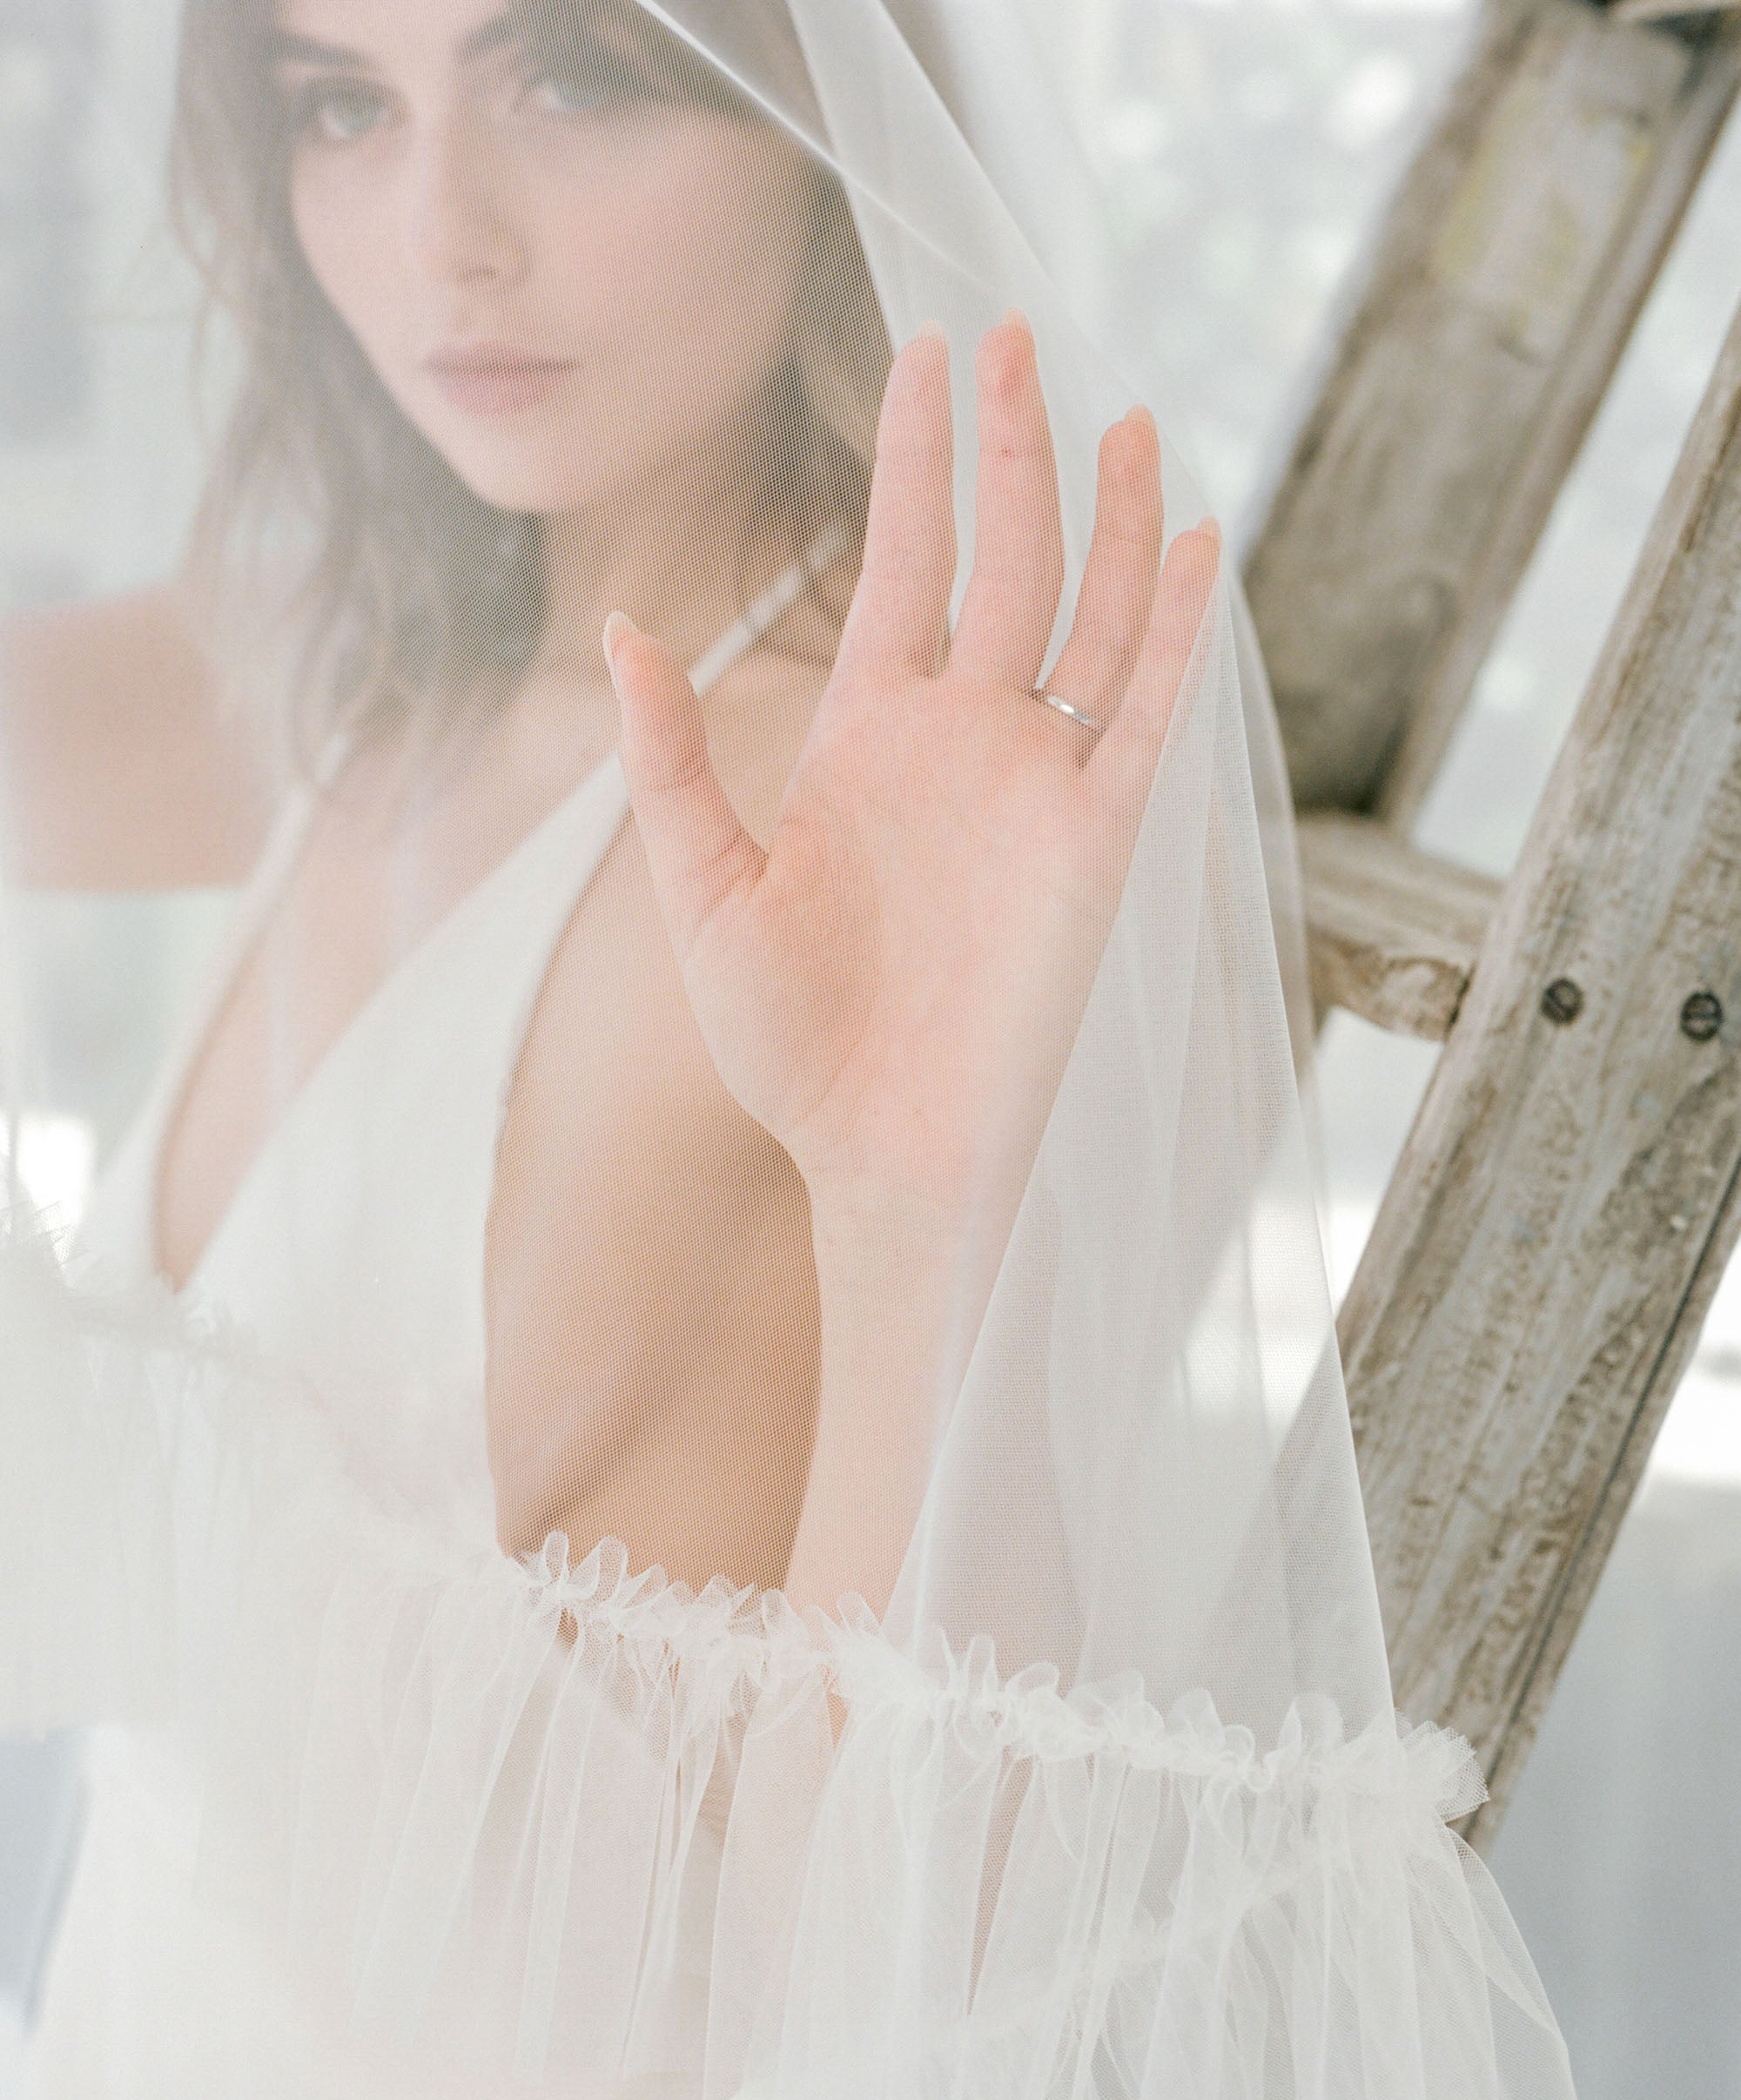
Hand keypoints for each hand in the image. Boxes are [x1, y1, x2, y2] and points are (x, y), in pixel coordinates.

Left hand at [603, 313, 1219, 1255]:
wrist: (883, 1150)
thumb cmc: (788, 1044)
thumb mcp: (703, 888)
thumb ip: (671, 757)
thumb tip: (622, 626)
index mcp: (869, 735)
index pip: (905, 560)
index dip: (916, 455)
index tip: (928, 350)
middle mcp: (963, 739)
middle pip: (1003, 556)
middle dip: (1009, 444)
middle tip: (1015, 330)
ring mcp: (1037, 782)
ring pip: (1090, 615)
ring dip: (1111, 516)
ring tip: (1127, 414)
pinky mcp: (1099, 840)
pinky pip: (1150, 714)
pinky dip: (1177, 631)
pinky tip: (1195, 546)